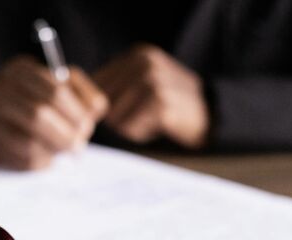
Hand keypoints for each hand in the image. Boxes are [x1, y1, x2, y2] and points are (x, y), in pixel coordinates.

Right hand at [0, 56, 107, 169]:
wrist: (19, 114)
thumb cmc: (53, 102)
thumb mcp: (73, 90)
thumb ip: (88, 97)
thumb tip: (91, 113)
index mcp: (20, 70)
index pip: (54, 92)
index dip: (75, 113)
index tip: (86, 126)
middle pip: (37, 116)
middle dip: (64, 135)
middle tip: (78, 146)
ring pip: (26, 142)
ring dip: (52, 150)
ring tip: (63, 150)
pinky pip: (18, 159)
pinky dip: (39, 162)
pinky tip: (48, 157)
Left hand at [94, 44, 208, 148]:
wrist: (211, 115)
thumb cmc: (170, 104)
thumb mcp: (145, 83)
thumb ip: (116, 86)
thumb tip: (80, 103)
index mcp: (138, 55)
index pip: (96, 82)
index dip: (100, 105)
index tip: (115, 113)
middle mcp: (145, 63)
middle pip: (103, 101)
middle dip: (116, 117)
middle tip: (140, 117)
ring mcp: (153, 82)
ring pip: (114, 116)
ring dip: (128, 127)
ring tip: (150, 120)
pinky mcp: (160, 104)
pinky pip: (130, 128)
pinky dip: (139, 133)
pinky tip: (158, 126)